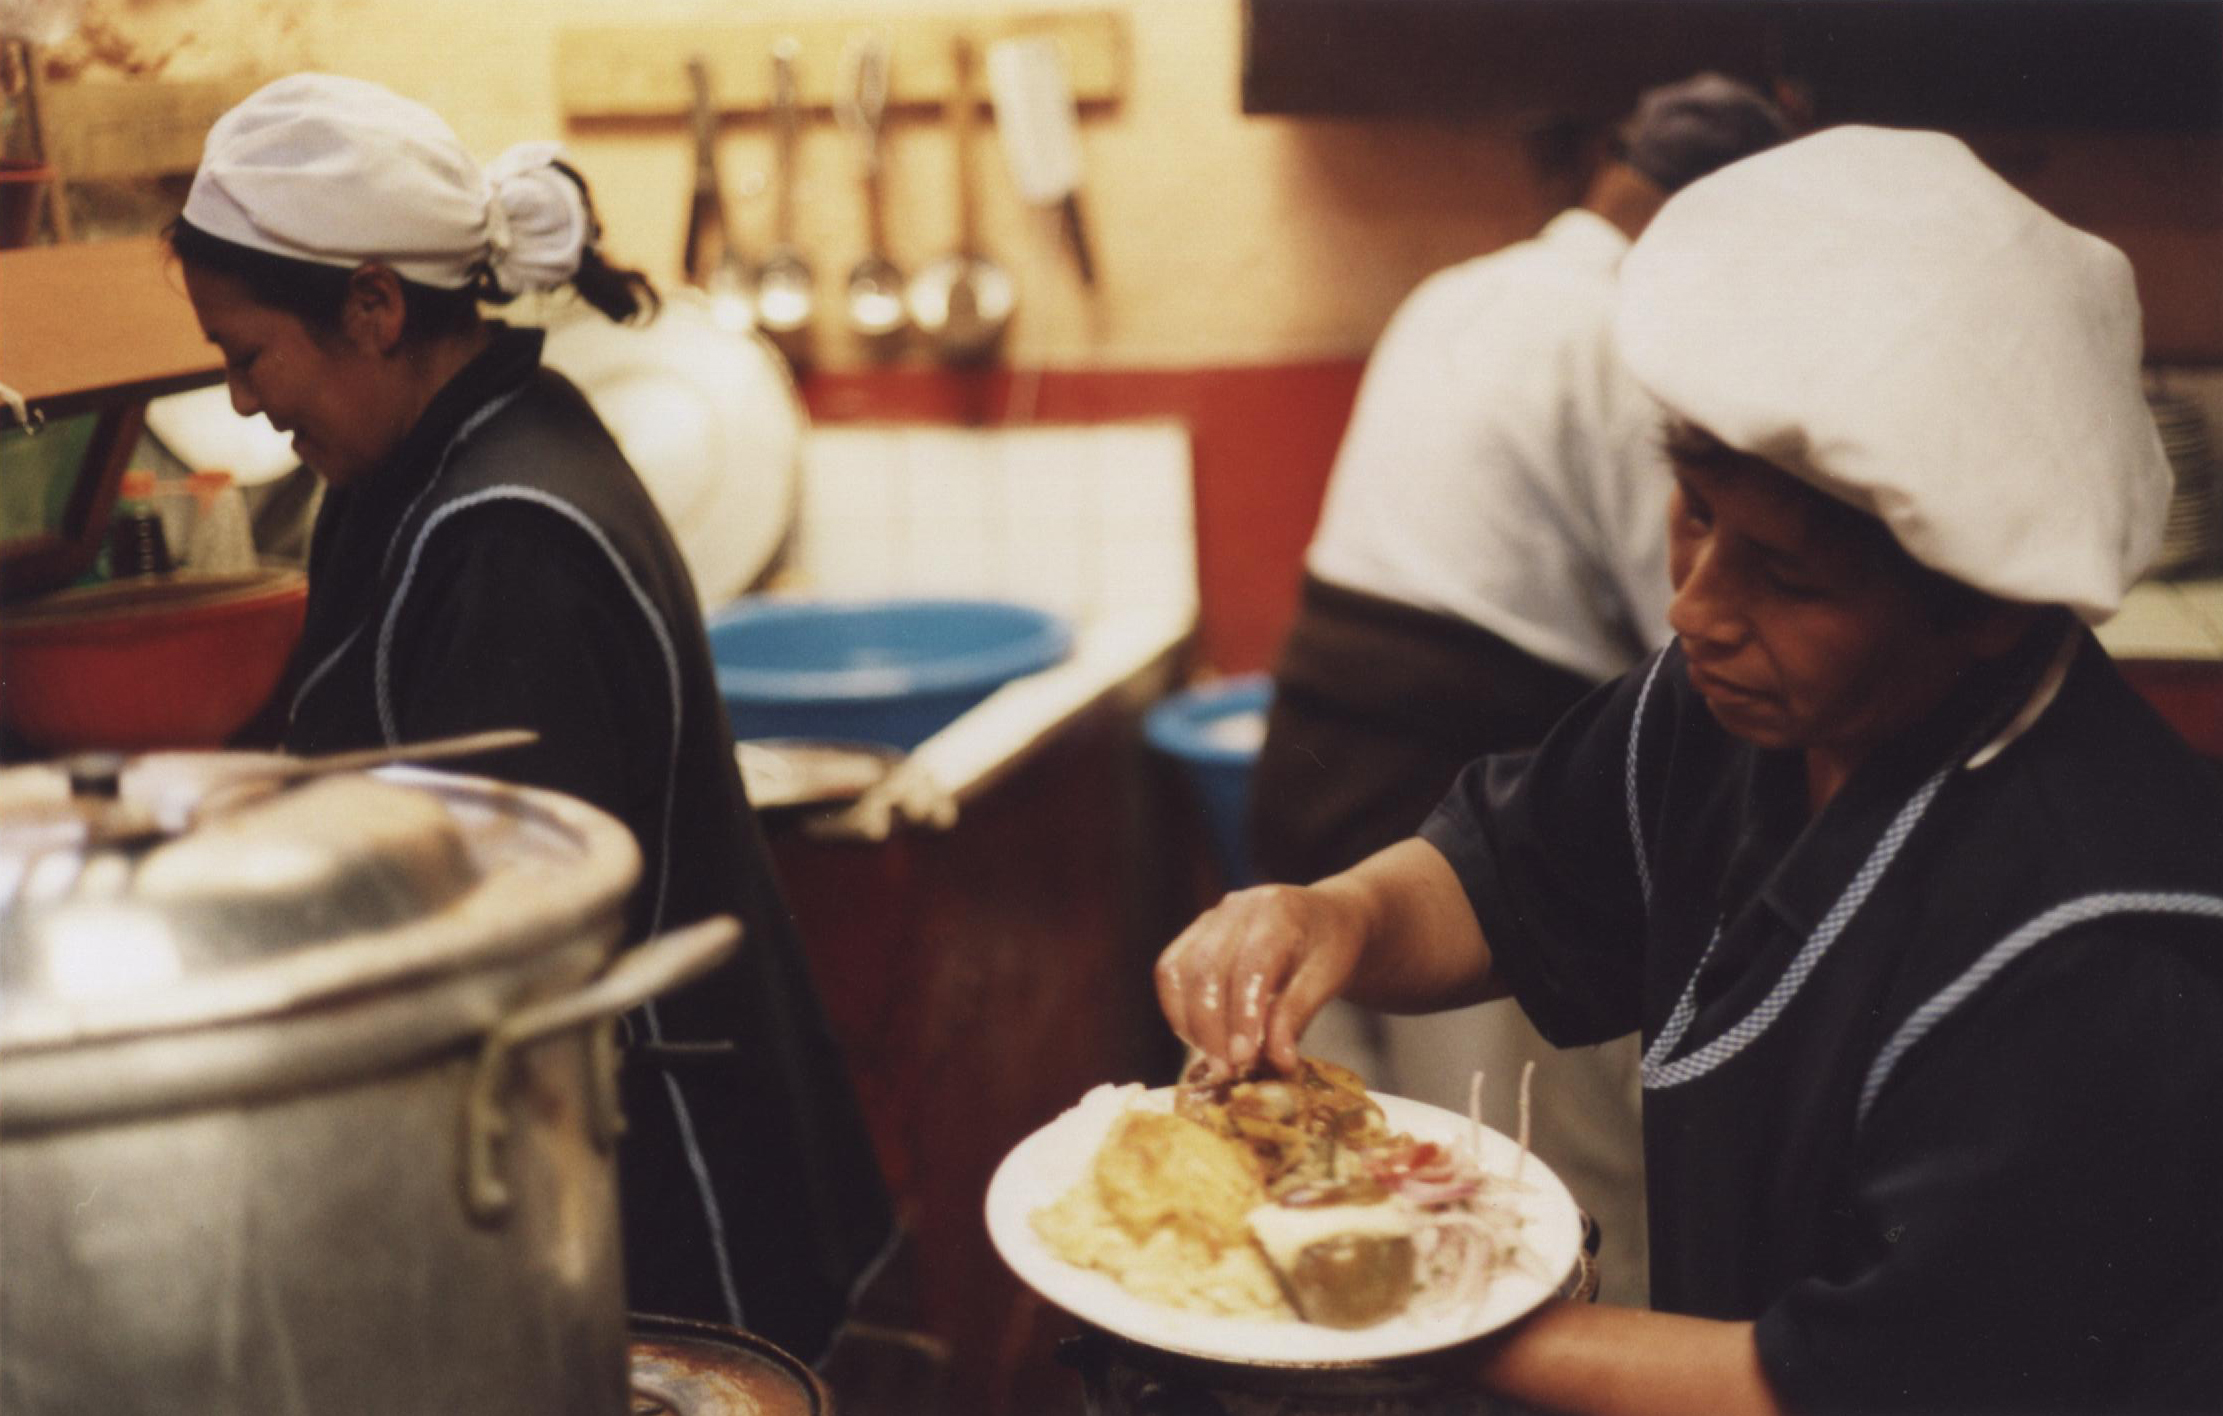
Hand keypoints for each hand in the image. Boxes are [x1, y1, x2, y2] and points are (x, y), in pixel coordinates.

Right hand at [1153, 882, 1369, 1079]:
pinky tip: (1201, 1039)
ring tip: (1214, 1060)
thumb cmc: (1330, 947)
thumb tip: (1277, 1062)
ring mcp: (1209, 919)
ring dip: (1190, 1024)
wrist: (1325, 917)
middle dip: (1210, 1029)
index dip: (1242, 1016)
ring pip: (1177, 971)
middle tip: (1225, 1072)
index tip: (1244, 1059)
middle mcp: (1236, 909)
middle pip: (1206, 970)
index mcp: (1277, 911)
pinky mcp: (1192, 935)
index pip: (1250, 966)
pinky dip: (1178, 1011)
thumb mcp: (1328, 979)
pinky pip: (1170, 972)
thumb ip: (1297, 1015)